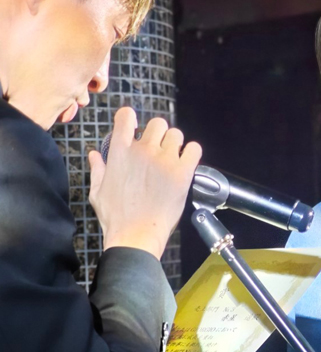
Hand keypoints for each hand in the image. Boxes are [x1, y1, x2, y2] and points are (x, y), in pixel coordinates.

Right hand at [88, 107, 201, 258]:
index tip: (134, 127)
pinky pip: (194, 148)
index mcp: (120, 152)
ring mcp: (165, 159)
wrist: (136, 235)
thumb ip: (98, 169)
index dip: (131, 118)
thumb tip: (95, 154)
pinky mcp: (183, 171)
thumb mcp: (97, 192)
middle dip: (157, 134)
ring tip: (172, 158)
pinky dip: (191, 152)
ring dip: (174, 144)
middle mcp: (144, 150)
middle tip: (157, 150)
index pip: (126, 117)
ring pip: (176, 134)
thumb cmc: (115, 217)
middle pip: (157, 124)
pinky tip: (186, 163)